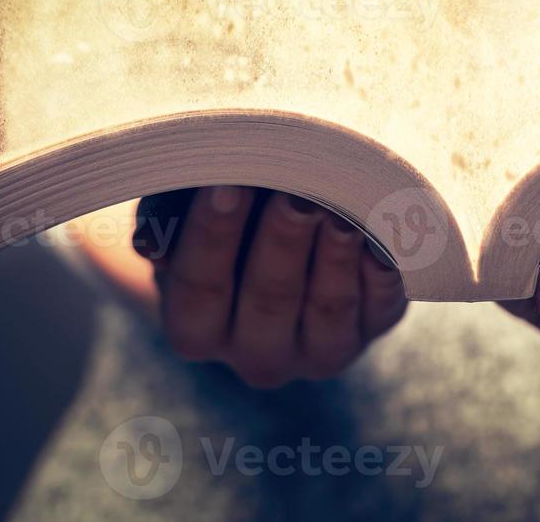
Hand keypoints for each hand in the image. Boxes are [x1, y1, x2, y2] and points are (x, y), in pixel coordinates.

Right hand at [133, 186, 407, 387]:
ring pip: (327, 310)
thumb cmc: (222, 215)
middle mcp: (256, 354)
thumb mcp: (183, 214)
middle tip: (293, 194)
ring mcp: (318, 351)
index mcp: (196, 330)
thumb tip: (156, 243)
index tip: (226, 185)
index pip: (199, 288)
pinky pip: (381, 308)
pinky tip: (383, 237)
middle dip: (281, 243)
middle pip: (268, 300)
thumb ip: (169, 219)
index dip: (211, 237)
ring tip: (339, 210)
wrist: (276, 237)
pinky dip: (382, 273)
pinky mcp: (372, 330)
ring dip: (334, 257)